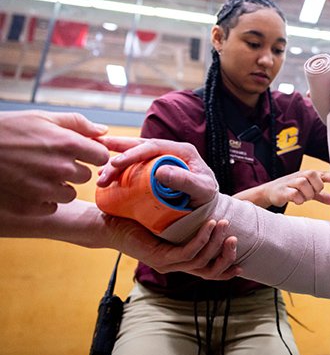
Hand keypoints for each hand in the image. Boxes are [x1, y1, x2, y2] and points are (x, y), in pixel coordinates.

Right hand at [0, 110, 108, 214]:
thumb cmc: (7, 130)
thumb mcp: (42, 118)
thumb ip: (76, 123)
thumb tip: (102, 131)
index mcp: (68, 144)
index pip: (101, 156)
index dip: (92, 154)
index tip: (81, 152)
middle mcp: (61, 169)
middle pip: (85, 176)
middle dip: (74, 169)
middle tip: (51, 161)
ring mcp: (46, 190)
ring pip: (69, 193)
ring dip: (59, 186)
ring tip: (38, 173)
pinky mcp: (31, 206)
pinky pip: (51, 207)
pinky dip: (43, 200)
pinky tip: (28, 186)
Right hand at [97, 136, 218, 207]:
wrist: (207, 209)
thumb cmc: (207, 199)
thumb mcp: (201, 190)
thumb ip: (185, 181)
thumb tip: (160, 171)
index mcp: (182, 151)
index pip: (154, 146)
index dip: (134, 153)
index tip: (117, 163)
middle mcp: (170, 152)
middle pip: (140, 146)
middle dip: (117, 151)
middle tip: (98, 159)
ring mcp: (161, 160)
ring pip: (134, 155)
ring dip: (115, 162)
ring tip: (99, 174)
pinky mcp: (153, 170)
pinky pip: (133, 166)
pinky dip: (119, 170)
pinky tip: (105, 176)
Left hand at [105, 213, 240, 279]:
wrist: (108, 225)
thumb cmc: (136, 220)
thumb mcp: (166, 224)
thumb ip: (184, 225)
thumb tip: (206, 211)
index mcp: (178, 262)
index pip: (207, 274)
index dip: (225, 272)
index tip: (241, 266)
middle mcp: (174, 267)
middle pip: (208, 271)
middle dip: (226, 256)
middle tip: (235, 238)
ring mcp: (166, 264)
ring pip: (200, 260)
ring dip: (216, 242)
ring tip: (224, 224)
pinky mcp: (158, 258)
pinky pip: (187, 251)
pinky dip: (201, 238)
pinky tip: (209, 224)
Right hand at [239, 170, 329, 206]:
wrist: (269, 193)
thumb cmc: (292, 190)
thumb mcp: (308, 192)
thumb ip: (322, 195)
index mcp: (308, 175)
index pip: (323, 174)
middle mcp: (300, 176)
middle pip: (313, 176)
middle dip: (316, 187)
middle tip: (312, 194)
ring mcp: (290, 182)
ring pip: (303, 184)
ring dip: (306, 194)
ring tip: (302, 198)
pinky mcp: (282, 191)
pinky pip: (293, 193)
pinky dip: (298, 199)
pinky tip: (296, 201)